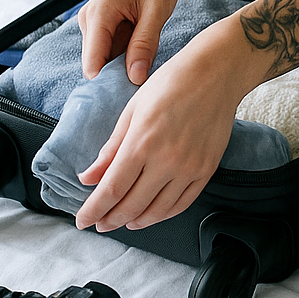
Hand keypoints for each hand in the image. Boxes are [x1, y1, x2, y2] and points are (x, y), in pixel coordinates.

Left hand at [74, 20, 253, 231]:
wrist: (216, 74)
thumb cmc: (171, 84)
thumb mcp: (132, 110)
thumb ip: (111, 148)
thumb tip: (88, 177)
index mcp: (142, 143)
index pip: (111, 189)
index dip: (93, 210)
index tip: (82, 221)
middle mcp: (166, 161)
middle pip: (132, 205)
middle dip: (110, 219)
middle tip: (99, 223)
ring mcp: (189, 168)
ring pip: (157, 210)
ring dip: (136, 221)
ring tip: (123, 222)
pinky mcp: (206, 170)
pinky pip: (182, 204)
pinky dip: (163, 214)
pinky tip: (152, 214)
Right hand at [79, 0, 184, 85]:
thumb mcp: (156, 10)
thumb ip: (144, 44)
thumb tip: (134, 78)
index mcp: (99, 14)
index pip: (93, 63)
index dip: (108, 84)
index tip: (129, 99)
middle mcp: (89, 19)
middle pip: (98, 63)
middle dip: (118, 75)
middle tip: (147, 84)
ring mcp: (95, 20)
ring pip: (106, 57)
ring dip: (124, 64)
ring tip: (148, 62)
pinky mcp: (103, 22)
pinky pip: (112, 47)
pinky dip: (127, 53)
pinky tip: (143, 52)